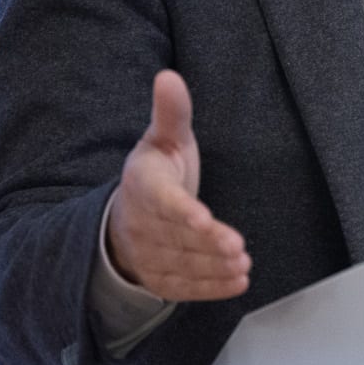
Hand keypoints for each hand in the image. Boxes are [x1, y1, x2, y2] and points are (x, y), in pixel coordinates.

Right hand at [104, 70, 250, 299]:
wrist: (122, 216)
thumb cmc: (155, 173)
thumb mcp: (162, 139)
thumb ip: (171, 112)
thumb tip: (169, 76)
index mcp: (143, 185)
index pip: (163, 201)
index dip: (183, 212)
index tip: (205, 218)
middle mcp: (141, 223)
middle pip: (177, 237)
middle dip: (207, 245)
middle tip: (237, 248)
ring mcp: (148, 254)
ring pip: (182, 264)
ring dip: (212, 268)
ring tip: (241, 265)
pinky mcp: (159, 277)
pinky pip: (183, 286)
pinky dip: (210, 288)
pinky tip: (237, 283)